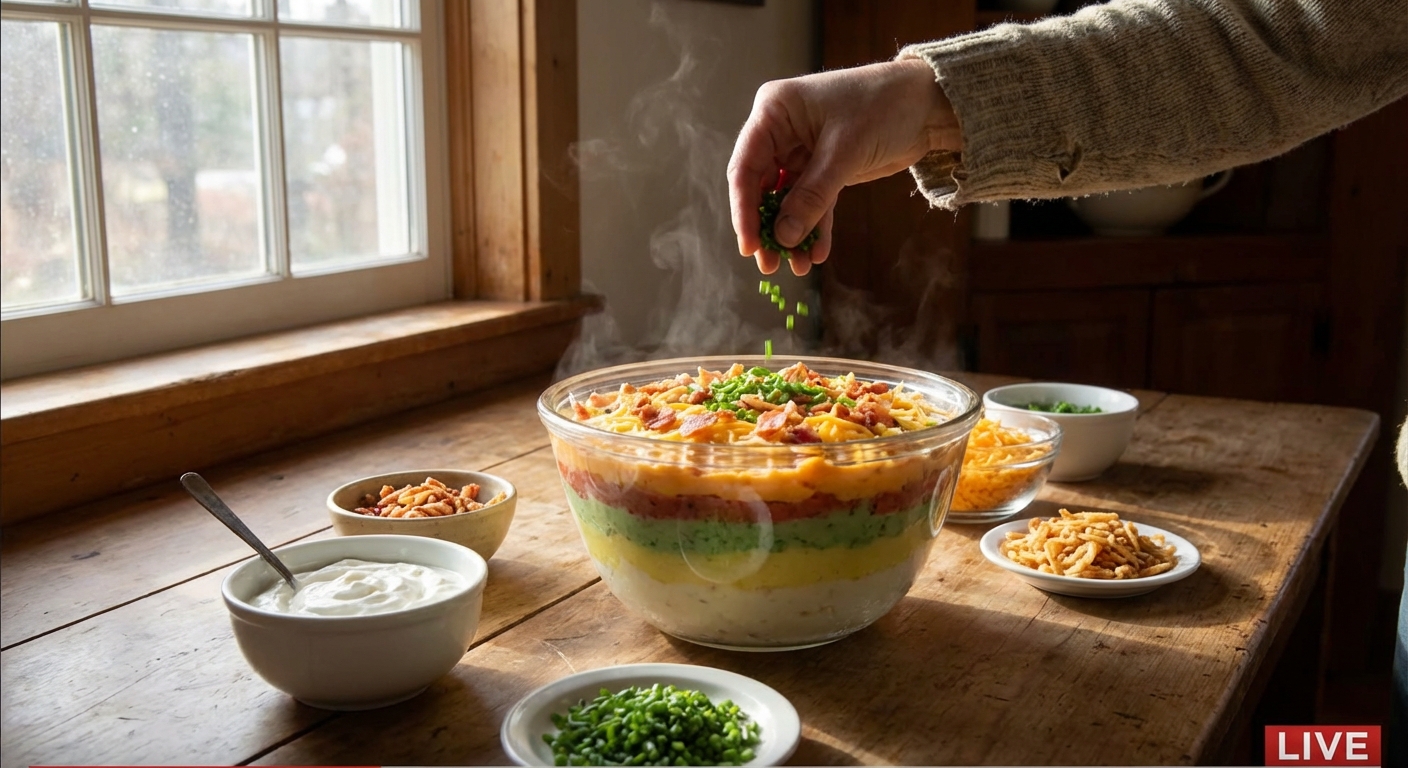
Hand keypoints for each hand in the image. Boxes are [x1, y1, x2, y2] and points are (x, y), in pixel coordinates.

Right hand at [727, 58, 961, 275]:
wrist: (928, 102)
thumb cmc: (883, 105)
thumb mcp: (844, 151)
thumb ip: (812, 195)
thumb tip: (784, 236)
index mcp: (774, 112)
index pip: (746, 167)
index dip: (744, 210)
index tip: (749, 246)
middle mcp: (781, 131)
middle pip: (761, 187)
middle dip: (767, 227)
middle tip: (770, 264)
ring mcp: (801, 151)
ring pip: (787, 200)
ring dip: (791, 233)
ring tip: (798, 267)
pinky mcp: (823, 168)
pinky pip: (812, 203)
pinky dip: (815, 227)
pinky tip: (817, 252)